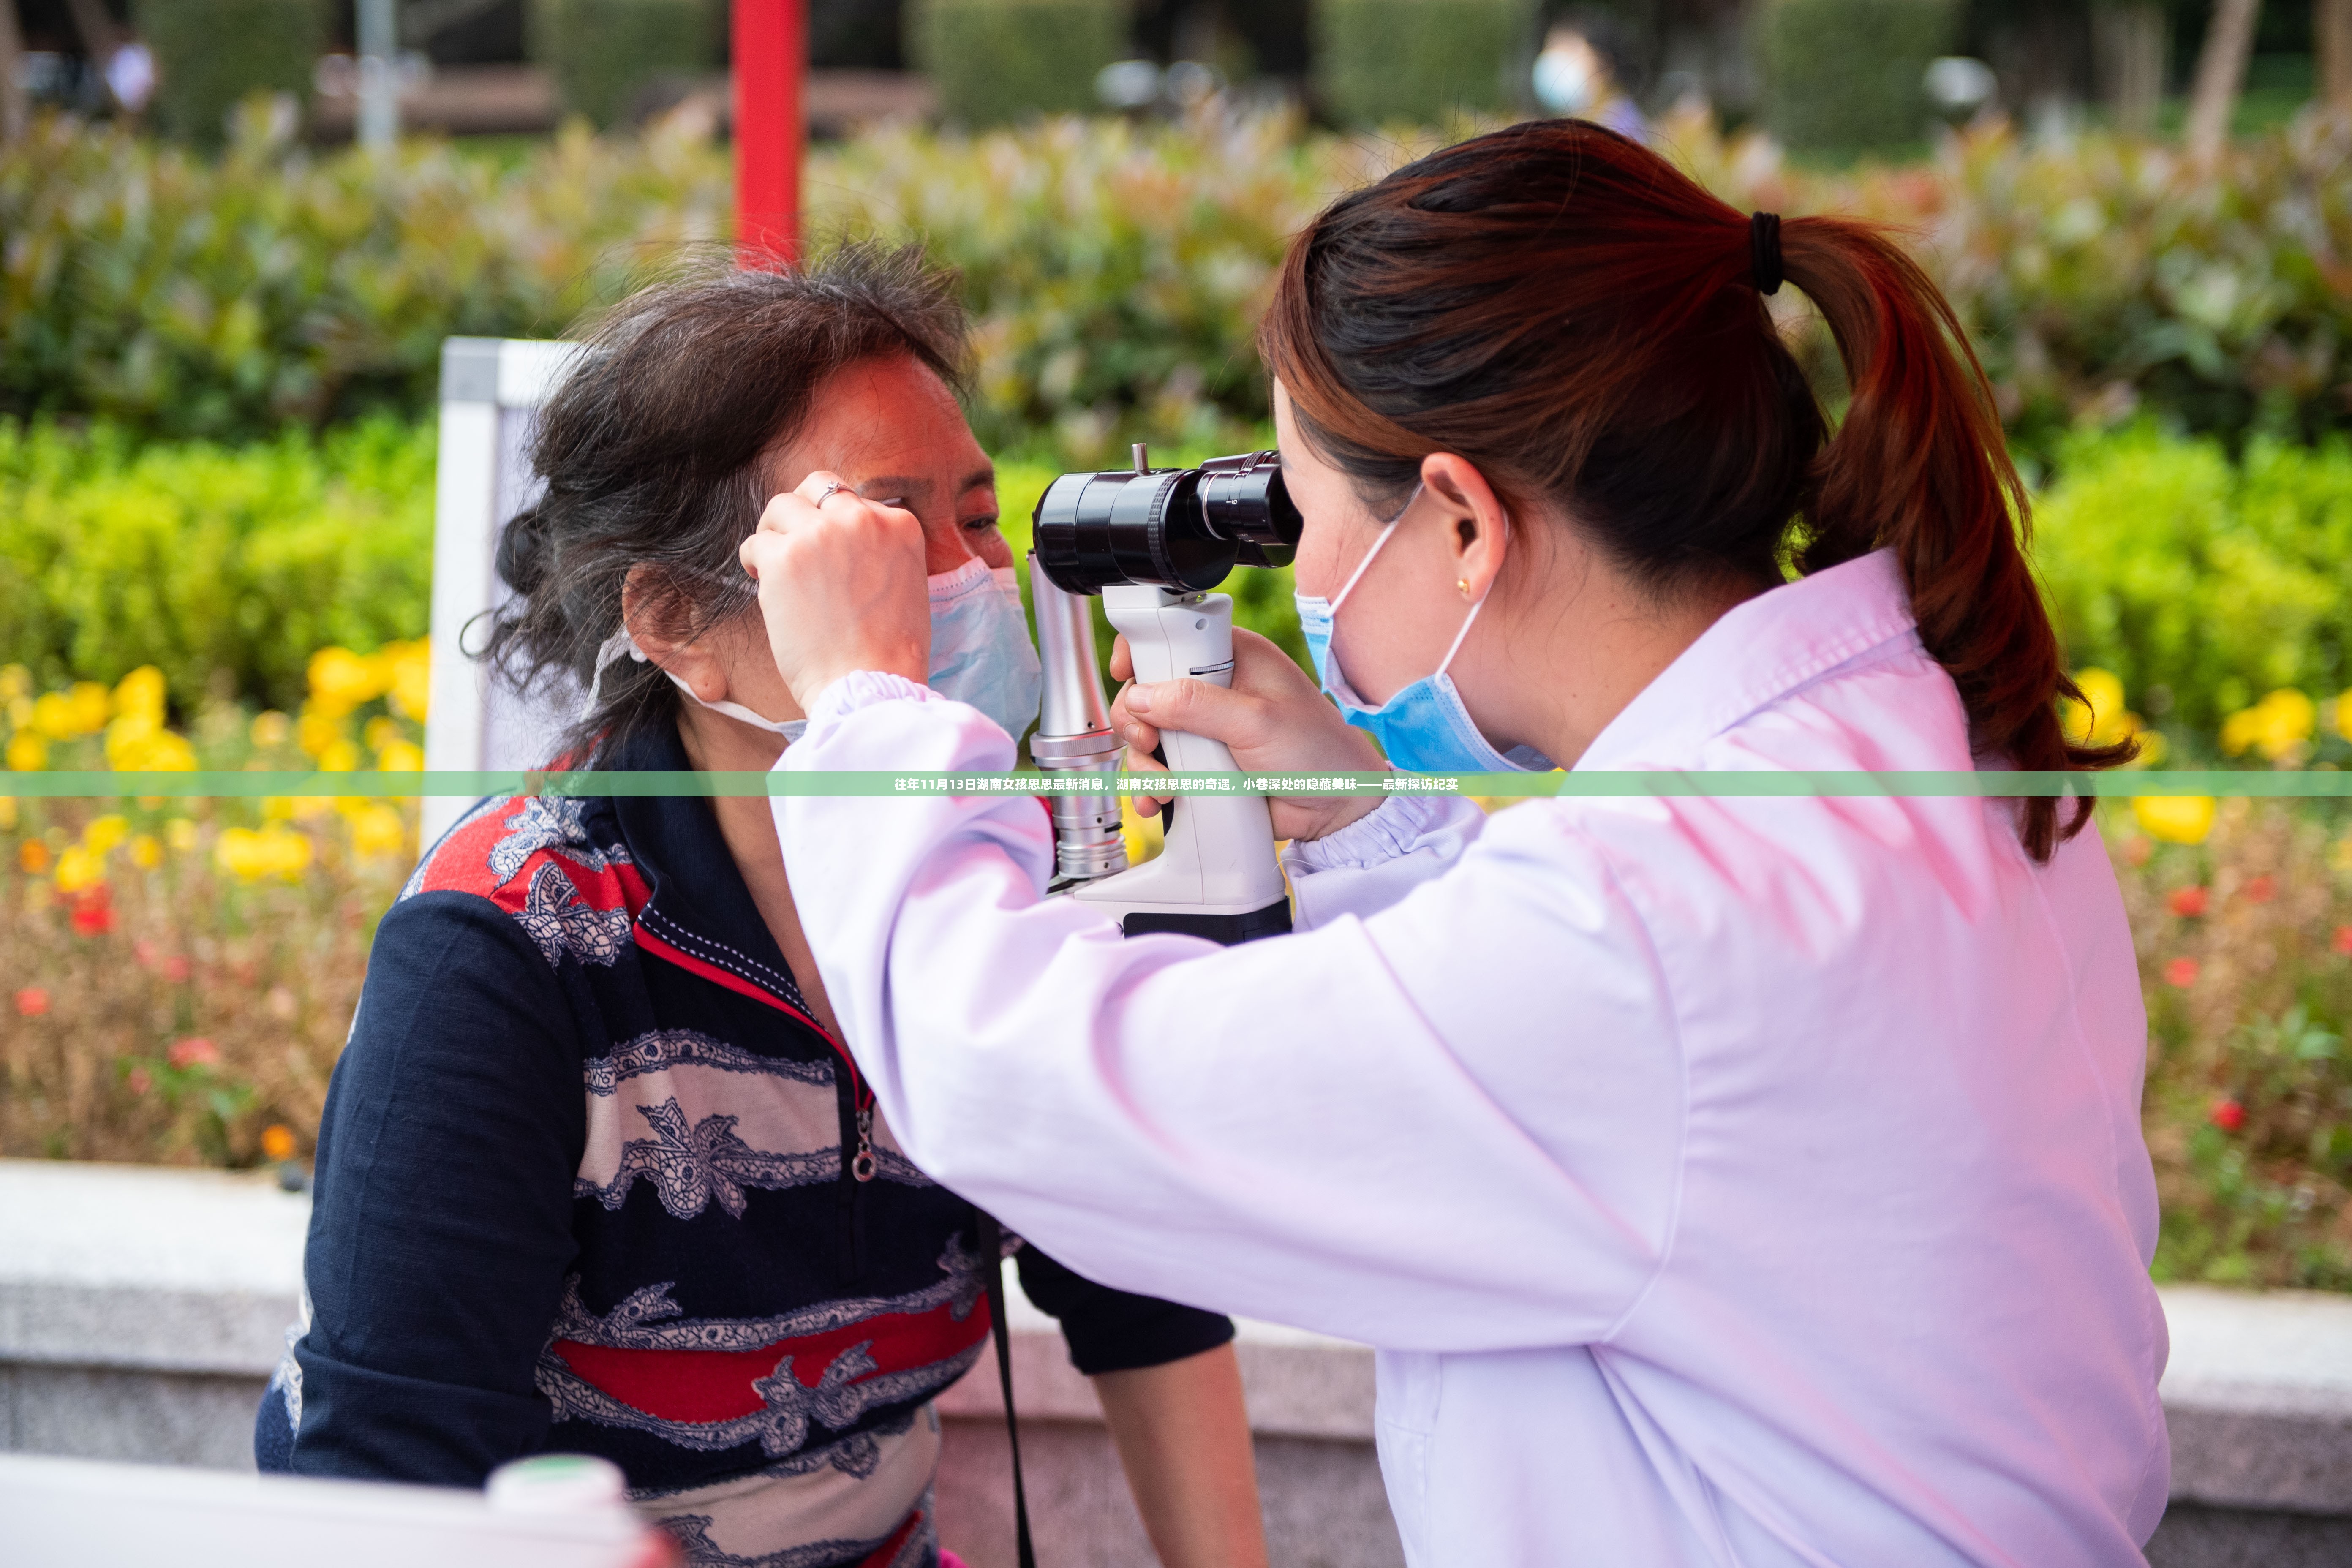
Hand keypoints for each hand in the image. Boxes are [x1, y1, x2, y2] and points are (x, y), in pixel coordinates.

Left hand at [738, 472, 929, 713]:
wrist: (870, 684)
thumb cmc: (889, 652)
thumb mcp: (908, 586)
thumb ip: (882, 552)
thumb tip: (848, 544)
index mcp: (899, 525)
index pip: (857, 501)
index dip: (837, 525)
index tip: (830, 553)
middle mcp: (862, 519)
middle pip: (819, 487)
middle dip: (803, 512)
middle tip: (794, 542)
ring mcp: (821, 534)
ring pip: (781, 506)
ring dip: (775, 534)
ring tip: (776, 568)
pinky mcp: (784, 557)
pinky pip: (756, 543)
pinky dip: (754, 563)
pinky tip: (763, 584)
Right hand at [1109, 628, 1384, 841]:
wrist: (1335, 809)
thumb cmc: (1317, 753)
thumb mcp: (1257, 721)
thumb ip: (1198, 706)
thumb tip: (1142, 697)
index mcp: (1233, 657)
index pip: (1172, 635)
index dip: (1142, 650)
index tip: (1126, 672)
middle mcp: (1215, 688)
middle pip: (1146, 690)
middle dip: (1136, 720)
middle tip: (1148, 743)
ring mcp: (1205, 728)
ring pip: (1146, 733)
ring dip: (1143, 763)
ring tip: (1164, 786)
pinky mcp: (1201, 763)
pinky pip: (1159, 768)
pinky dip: (1151, 786)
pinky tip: (1158, 800)